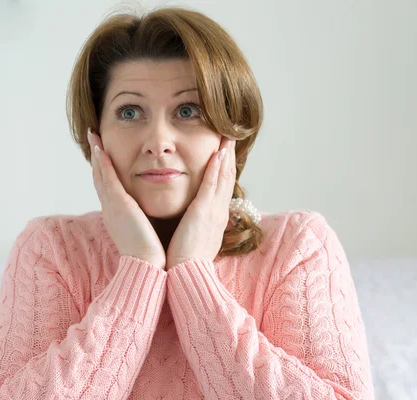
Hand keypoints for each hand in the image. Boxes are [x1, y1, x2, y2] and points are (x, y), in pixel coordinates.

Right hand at [88, 129, 166, 269]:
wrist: (147, 267)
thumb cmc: (150, 255)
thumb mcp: (143, 234)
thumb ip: (143, 222)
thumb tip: (148, 218)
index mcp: (117, 216)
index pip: (107, 188)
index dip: (103, 171)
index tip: (102, 155)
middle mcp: (110, 209)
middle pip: (99, 178)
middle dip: (95, 159)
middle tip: (92, 139)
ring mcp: (112, 206)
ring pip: (100, 175)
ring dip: (96, 154)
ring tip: (93, 136)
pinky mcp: (118, 205)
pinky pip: (107, 179)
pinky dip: (102, 163)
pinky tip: (100, 148)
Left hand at [165, 137, 235, 270]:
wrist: (186, 275)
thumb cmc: (185, 261)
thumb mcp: (194, 239)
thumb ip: (194, 226)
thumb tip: (191, 220)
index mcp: (216, 218)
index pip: (222, 188)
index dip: (225, 169)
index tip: (224, 154)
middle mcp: (219, 212)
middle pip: (227, 179)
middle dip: (229, 157)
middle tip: (231, 138)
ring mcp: (214, 211)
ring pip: (223, 177)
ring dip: (226, 156)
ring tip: (228, 138)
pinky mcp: (204, 212)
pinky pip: (212, 184)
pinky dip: (217, 168)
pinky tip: (218, 153)